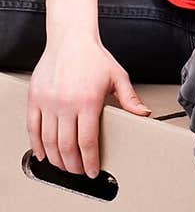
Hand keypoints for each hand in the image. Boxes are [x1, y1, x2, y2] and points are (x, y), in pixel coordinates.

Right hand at [27, 34, 151, 177]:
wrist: (70, 38)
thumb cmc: (93, 57)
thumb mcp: (118, 77)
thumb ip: (129, 99)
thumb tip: (143, 114)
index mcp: (87, 101)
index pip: (87, 141)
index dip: (90, 161)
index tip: (93, 171)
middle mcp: (65, 103)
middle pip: (66, 146)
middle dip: (74, 166)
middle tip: (80, 173)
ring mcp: (48, 102)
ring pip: (49, 141)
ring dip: (56, 159)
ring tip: (65, 166)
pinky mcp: (35, 98)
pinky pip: (32, 128)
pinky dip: (37, 145)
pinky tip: (43, 154)